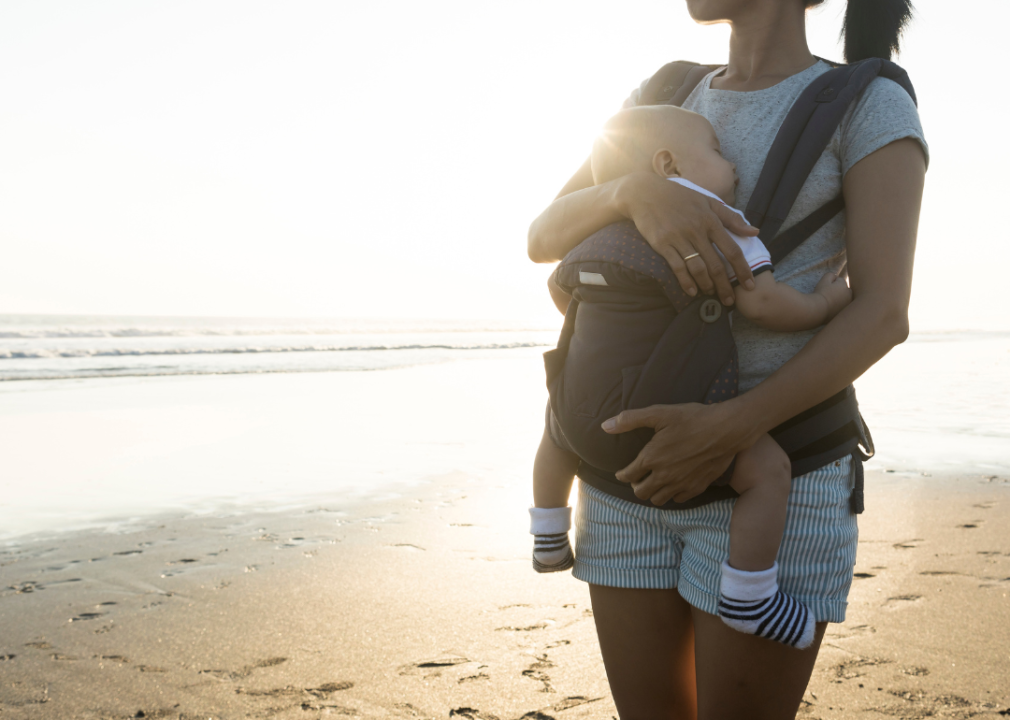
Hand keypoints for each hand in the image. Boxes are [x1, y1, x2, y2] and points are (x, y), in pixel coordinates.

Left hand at [601, 401, 754, 504]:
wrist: (726, 429)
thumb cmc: (692, 418)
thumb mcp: (659, 413)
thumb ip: (630, 420)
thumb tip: (605, 425)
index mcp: (651, 458)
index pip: (628, 475)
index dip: (622, 475)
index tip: (622, 473)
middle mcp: (664, 475)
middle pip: (641, 492)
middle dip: (635, 486)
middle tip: (637, 479)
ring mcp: (681, 484)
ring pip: (658, 499)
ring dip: (652, 493)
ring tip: (653, 484)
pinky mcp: (697, 487)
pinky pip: (678, 499)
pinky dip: (672, 495)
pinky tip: (673, 485)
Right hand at [618, 172, 759, 305]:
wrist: (646, 193)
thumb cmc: (679, 196)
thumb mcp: (708, 201)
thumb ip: (731, 218)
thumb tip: (754, 232)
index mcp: (710, 220)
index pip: (732, 250)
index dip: (742, 270)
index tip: (750, 285)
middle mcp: (696, 231)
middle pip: (716, 265)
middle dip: (725, 286)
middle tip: (730, 301)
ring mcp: (678, 238)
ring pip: (697, 268)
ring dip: (706, 285)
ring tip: (710, 294)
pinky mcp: (662, 244)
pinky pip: (677, 267)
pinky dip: (685, 282)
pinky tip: (691, 292)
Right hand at [814, 271, 852, 320]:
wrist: (819, 310)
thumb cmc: (821, 293)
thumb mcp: (824, 280)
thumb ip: (831, 275)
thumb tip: (835, 277)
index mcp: (845, 285)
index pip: (840, 281)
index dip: (832, 283)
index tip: (826, 287)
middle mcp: (849, 294)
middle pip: (846, 290)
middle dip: (840, 291)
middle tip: (829, 295)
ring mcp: (848, 305)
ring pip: (846, 300)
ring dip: (841, 300)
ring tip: (831, 303)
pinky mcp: (845, 314)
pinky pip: (843, 309)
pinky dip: (839, 308)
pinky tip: (832, 310)